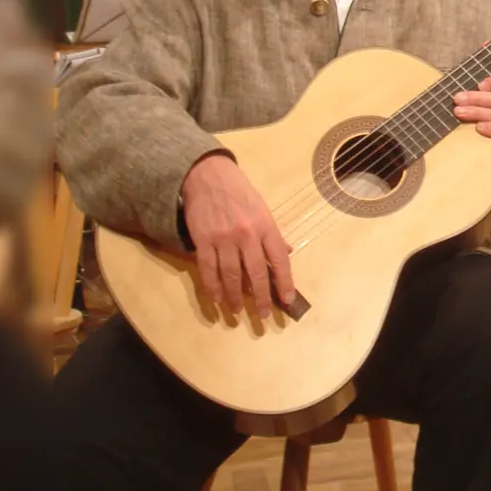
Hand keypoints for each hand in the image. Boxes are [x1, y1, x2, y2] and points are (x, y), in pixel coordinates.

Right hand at [180, 154, 293, 318]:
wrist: (207, 176)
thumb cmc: (239, 193)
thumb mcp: (263, 209)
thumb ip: (273, 233)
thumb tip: (288, 253)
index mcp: (266, 225)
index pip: (280, 259)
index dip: (285, 281)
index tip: (287, 299)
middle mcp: (247, 234)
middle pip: (256, 272)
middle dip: (261, 297)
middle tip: (264, 315)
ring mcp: (223, 238)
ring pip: (231, 275)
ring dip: (235, 297)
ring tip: (238, 311)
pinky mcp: (203, 240)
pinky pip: (208, 269)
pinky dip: (213, 287)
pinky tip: (217, 299)